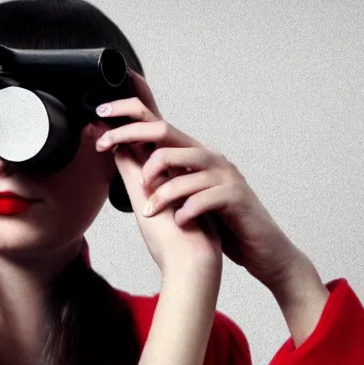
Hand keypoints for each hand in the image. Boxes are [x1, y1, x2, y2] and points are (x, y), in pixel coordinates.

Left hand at [96, 71, 306, 293]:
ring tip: (148, 210)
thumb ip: (157, 174)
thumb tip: (122, 153)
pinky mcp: (236, 197)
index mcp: (193, 156)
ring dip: (160, 189)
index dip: (130, 114)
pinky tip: (180, 222)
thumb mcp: (182, 196)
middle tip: (106, 144)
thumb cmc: (220, 225)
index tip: (101, 114)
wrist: (262, 250)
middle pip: (166, 133)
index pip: (159, 125)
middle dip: (131, 135)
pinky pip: (205, 196)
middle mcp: (209, 158)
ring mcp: (225, 175)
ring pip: (182, 166)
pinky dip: (187, 209)